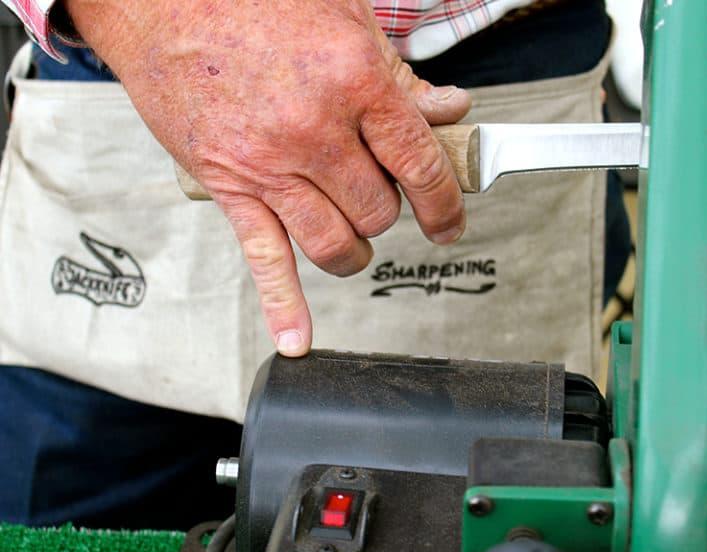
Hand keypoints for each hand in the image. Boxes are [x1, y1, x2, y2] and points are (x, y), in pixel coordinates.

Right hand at [64, 0, 470, 355]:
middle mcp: (314, 131)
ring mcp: (269, 166)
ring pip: (335, 243)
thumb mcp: (346, 21)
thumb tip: (449, 112)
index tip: (450, 220)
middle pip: (378, 211)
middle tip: (381, 196)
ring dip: (354, 250)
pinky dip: (283, 304)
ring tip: (355, 239)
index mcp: (353, 82)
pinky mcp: (230, 188)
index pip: (419, 164)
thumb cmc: (253, 2)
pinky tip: (296, 337)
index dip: (445, 202)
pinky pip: (264, 258)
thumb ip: (400, 78)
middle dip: (388, 211)